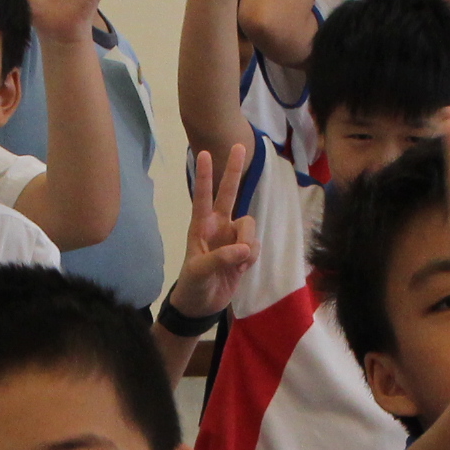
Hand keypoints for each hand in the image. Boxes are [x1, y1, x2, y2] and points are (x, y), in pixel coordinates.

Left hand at [163, 144, 257, 323]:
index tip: (203, 153)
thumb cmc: (193, 284)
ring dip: (248, 243)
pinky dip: (252, 257)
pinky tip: (242, 269)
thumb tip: (244, 249)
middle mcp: (218, 225)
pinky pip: (255, 245)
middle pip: (229, 193)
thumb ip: (221, 258)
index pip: (202, 196)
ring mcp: (232, 237)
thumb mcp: (200, 271)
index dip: (204, 176)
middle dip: (234, 170)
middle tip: (239, 145)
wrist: (202, 305)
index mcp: (201, 226)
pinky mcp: (244, 251)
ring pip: (249, 225)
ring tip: (239, 262)